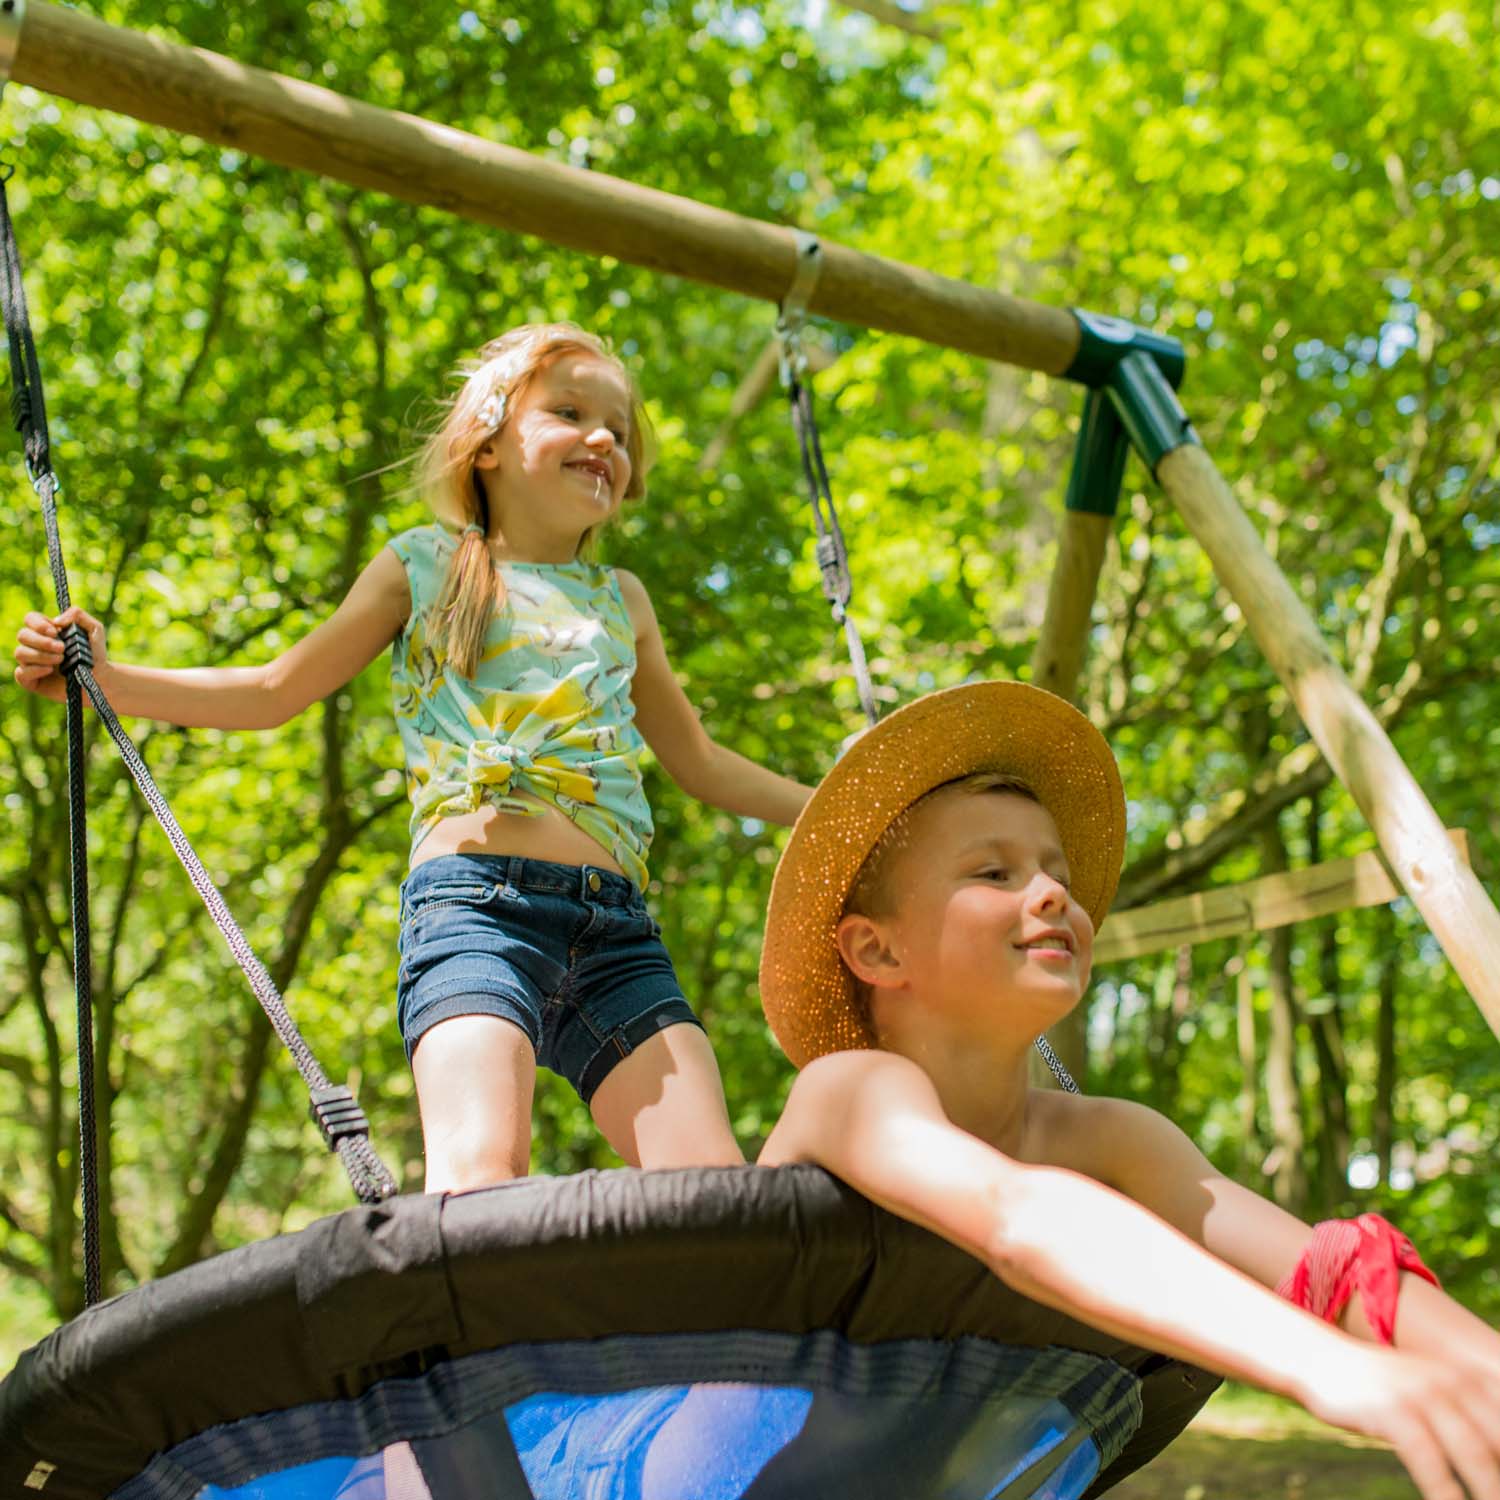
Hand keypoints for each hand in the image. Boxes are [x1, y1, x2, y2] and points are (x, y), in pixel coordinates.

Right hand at [13, 606, 107, 702]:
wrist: (100, 678)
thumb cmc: (95, 653)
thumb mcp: (94, 629)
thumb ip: (78, 615)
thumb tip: (56, 620)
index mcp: (46, 630)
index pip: (30, 619)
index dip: (38, 624)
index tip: (55, 632)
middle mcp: (35, 645)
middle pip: (22, 635)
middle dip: (42, 641)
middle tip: (62, 648)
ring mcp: (31, 662)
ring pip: (20, 653)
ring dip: (41, 655)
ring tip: (61, 660)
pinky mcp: (31, 680)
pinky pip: (20, 673)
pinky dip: (34, 670)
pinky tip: (50, 670)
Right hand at [1301, 1343, 1499, 1499]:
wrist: (1320, 1357)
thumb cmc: (1382, 1386)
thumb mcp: (1429, 1391)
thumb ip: (1466, 1418)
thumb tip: (1489, 1462)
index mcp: (1467, 1378)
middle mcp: (1451, 1381)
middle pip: (1497, 1441)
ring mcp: (1420, 1393)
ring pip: (1474, 1452)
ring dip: (1489, 1490)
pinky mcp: (1391, 1410)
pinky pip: (1428, 1459)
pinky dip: (1445, 1491)